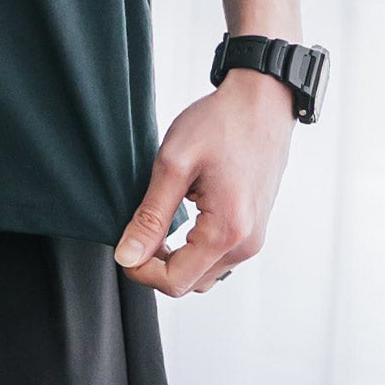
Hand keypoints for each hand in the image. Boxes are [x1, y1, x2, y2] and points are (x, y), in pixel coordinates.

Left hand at [112, 68, 295, 295]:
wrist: (261, 103)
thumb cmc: (220, 124)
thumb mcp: (174, 164)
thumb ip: (151, 216)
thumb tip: (127, 256)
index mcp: (228, 233)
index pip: (175, 282)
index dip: (141, 271)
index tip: (123, 247)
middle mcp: (246, 245)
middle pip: (190, 282)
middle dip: (157, 265)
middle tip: (137, 231)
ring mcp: (253, 238)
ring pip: (204, 272)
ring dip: (176, 258)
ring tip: (157, 222)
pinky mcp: (253, 229)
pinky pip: (218, 256)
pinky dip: (194, 248)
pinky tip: (180, 218)